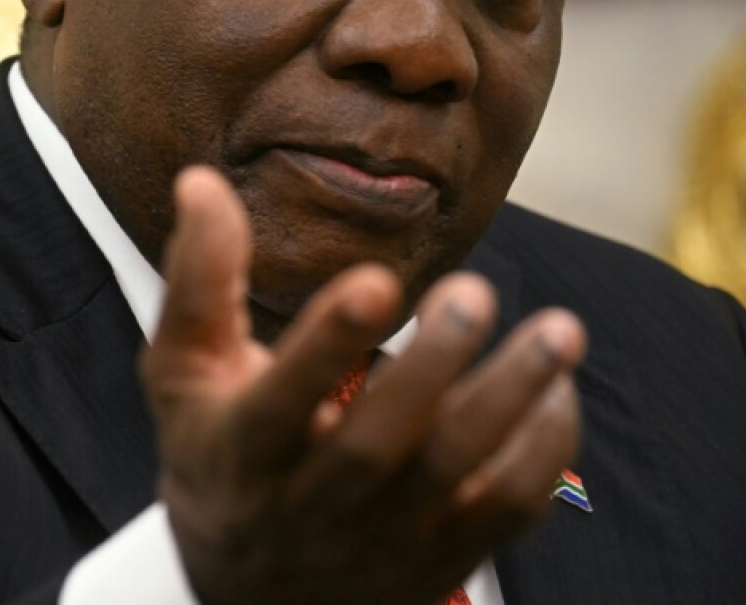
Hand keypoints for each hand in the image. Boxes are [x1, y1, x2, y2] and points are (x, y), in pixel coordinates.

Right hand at [142, 167, 585, 604]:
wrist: (248, 594)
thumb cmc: (217, 454)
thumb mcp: (185, 371)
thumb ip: (199, 279)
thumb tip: (202, 181)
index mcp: (242, 451)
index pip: (279, 403)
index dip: (325, 345)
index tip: (374, 280)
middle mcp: (310, 505)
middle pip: (374, 449)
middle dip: (431, 369)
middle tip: (474, 290)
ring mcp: (380, 538)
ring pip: (452, 478)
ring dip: (510, 402)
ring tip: (560, 331)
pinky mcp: (438, 557)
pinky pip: (503, 514)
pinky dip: (541, 453)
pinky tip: (555, 389)